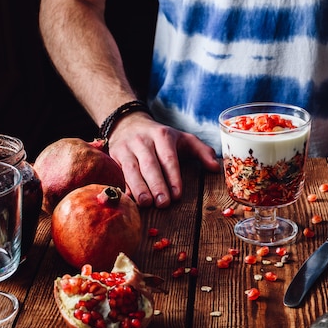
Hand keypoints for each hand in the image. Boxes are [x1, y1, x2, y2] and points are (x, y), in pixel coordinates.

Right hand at [106, 113, 220, 207]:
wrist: (128, 123)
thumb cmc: (161, 138)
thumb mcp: (183, 139)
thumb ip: (202, 151)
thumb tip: (215, 168)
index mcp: (162, 136)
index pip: (169, 158)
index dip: (173, 177)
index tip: (177, 195)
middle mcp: (142, 141)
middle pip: (150, 165)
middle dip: (157, 185)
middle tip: (163, 204)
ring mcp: (125, 148)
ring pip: (131, 169)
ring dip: (138, 187)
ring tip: (146, 203)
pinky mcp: (112, 156)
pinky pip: (117, 173)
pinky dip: (122, 186)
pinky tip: (128, 199)